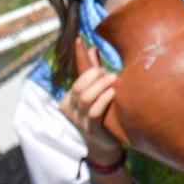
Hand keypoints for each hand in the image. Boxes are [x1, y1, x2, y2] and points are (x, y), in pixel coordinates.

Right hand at [63, 40, 124, 163]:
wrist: (106, 144)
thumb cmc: (103, 113)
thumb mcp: (97, 90)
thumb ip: (93, 71)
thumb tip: (91, 47)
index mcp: (70, 97)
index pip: (75, 74)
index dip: (78, 57)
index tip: (79, 39)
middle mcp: (71, 108)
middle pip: (79, 86)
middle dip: (94, 76)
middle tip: (109, 74)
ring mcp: (78, 120)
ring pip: (85, 97)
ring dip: (100, 86)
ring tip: (113, 80)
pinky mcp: (90, 128)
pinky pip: (94, 111)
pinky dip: (103, 99)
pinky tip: (113, 93)